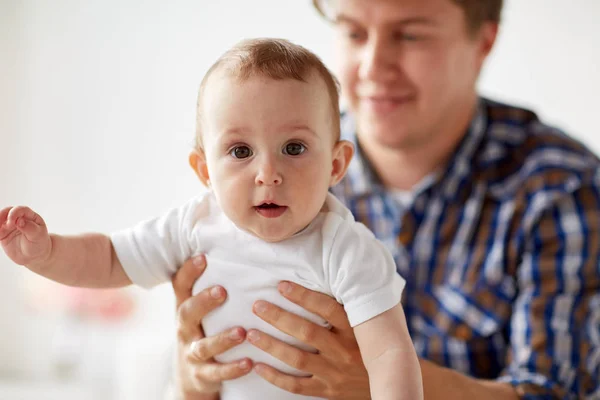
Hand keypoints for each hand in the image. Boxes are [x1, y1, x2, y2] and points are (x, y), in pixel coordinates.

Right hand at [0, 206, 51, 265]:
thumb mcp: (38, 235)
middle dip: (2, 216)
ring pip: (0, 219)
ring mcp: (9, 226)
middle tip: (2, 225)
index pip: (21, 210)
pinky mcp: (2, 233)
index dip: (14, 213)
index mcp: (30, 216)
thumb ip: (29, 227)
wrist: (34, 256)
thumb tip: (19, 220)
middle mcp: (18, 218)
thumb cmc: (39, 243)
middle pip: (7, 211)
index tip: (12, 222)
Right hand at [172, 256, 251, 398]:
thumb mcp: (202, 310)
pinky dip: (232, 369)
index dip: (189, 272)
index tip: (203, 257)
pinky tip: (250, 363)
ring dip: (223, 339)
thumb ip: (214, 285)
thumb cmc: (204, 330)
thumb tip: (241, 246)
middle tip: (222, 291)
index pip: (181, 286)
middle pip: (187, 313)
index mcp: (186, 308)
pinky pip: (216, 373)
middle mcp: (185, 329)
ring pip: (203, 346)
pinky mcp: (202, 375)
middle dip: (203, 301)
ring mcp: (192, 353)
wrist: (191, 377)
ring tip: (242, 332)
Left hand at [247, 281, 369, 398]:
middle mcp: (345, 351)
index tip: (281, 285)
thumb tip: (338, 270)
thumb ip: (353, 304)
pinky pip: (297, 386)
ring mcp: (335, 373)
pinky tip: (258, 366)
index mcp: (355, 330)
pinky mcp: (327, 391)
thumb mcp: (370, 325)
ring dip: (271, 345)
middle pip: (307, 332)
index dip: (303, 296)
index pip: (327, 309)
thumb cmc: (373, 347)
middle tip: (257, 306)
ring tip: (251, 333)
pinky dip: (275, 377)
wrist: (389, 386)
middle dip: (279, 318)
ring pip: (297, 359)